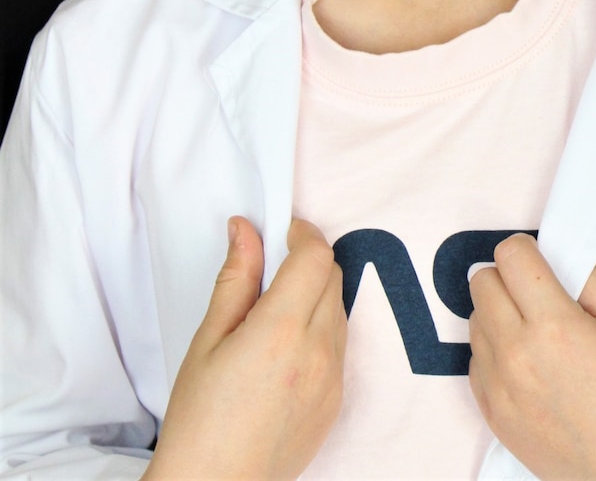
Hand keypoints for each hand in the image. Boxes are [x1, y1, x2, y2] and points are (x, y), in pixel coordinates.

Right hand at [145, 218, 346, 480]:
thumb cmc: (200, 421)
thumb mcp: (208, 340)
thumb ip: (236, 279)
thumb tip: (245, 229)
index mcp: (281, 330)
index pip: (315, 256)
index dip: (301, 234)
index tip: (281, 232)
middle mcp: (318, 350)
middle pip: (332, 276)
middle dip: (307, 260)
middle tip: (272, 268)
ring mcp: (334, 377)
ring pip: (339, 307)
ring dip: (316, 294)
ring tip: (274, 314)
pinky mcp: (338, 399)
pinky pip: (340, 343)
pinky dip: (321, 328)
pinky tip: (286, 348)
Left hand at [468, 235, 595, 480]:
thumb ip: (585, 281)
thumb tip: (558, 250)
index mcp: (554, 325)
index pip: (509, 255)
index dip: (527, 251)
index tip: (540, 263)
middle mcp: (516, 352)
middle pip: (481, 282)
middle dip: (508, 279)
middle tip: (536, 297)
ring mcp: (498, 386)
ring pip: (475, 320)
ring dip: (498, 316)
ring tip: (533, 335)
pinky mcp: (491, 413)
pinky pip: (475, 360)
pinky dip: (494, 354)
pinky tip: (526, 367)